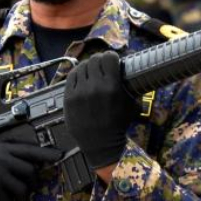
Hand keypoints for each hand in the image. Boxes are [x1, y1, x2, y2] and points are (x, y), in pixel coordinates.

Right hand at [0, 133, 61, 200]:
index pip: (31, 150)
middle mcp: (2, 157)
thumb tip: (32, 167)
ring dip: (23, 200)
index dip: (48, 154)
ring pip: (23, 188)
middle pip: (31, 171)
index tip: (61, 155)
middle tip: (27, 193)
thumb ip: (8, 158)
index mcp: (3, 148)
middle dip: (32, 185)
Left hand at [64, 51, 139, 169]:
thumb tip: (130, 71)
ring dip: (88, 66)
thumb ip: (130, 87)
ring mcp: (80, 92)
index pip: (109, 58)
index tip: (112, 60)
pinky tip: (82, 77)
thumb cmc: (118, 124)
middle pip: (94, 59)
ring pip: (82, 66)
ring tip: (91, 72)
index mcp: (112, 87)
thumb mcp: (131, 105)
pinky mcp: (68, 97)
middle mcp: (95, 87)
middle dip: (100, 60)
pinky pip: (71, 76)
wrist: (100, 144)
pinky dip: (77, 74)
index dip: (111, 57)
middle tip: (102, 65)